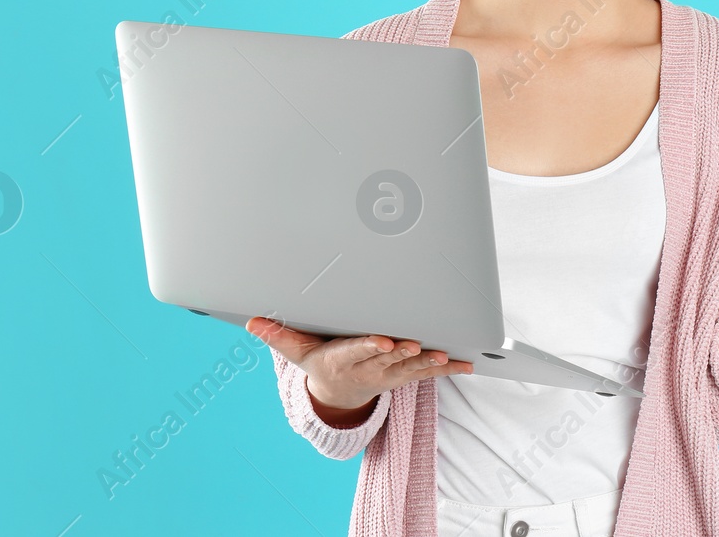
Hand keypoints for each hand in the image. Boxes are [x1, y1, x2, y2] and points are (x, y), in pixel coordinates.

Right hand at [246, 317, 473, 412]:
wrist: (337, 395)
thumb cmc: (320, 362)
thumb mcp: (297, 352)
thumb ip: (278, 335)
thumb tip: (252, 323)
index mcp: (342, 358)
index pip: (357, 350)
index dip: (371, 346)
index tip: (385, 340)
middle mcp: (368, 368)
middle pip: (388, 358)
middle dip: (403, 351)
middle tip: (417, 343)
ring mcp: (388, 373)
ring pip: (411, 366)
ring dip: (428, 361)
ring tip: (443, 354)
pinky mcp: (404, 375)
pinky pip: (427, 372)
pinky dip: (447, 368)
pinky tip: (466, 363)